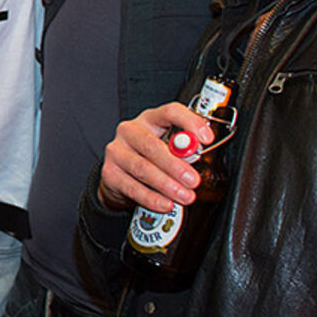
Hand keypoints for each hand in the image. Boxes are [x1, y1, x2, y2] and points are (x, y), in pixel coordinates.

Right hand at [96, 102, 214, 211]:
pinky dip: (152, 198)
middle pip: (153, 145)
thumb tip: (199, 157)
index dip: (190, 123)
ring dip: (167, 185)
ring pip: (143, 169)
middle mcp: (130, 131)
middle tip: (193, 180)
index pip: (170, 112)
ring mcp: (117, 152)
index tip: (207, 139)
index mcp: (150, 119)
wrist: (122, 176)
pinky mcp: (110, 173)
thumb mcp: (168, 147)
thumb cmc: (151, 158)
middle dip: (176, 166)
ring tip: (184, 196)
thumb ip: (183, 150)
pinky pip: (133, 188)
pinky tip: (166, 204)